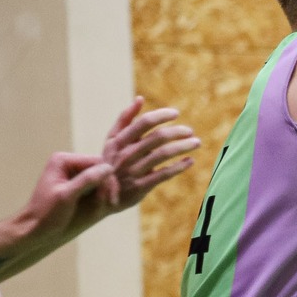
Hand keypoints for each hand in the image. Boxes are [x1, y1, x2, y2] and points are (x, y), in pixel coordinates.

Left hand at [18, 152, 117, 242]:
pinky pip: (94, 185)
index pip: (96, 162)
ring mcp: (71, 173)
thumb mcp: (67, 196)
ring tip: (106, 206)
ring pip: (99, 178)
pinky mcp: (75, 184)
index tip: (110, 198)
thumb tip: (108, 168)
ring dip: (105, 192)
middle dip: (106, 186)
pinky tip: (100, 205)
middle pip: (99, 169)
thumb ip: (87, 180)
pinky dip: (100, 195)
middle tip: (111, 203)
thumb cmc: (47, 214)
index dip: (107, 178)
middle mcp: (68, 163)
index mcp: (63, 161)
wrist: (35, 230)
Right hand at [83, 96, 200, 222]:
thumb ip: (125, 120)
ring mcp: (132, 171)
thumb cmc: (111, 162)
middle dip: (177, 132)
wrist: (99, 197)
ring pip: (162, 155)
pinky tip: (190, 161)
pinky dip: (179, 166)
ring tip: (196, 142)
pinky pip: (163, 174)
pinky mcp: (139, 187)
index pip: (143, 123)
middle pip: (157, 138)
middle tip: (190, 131)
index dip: (161, 116)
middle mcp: (125, 155)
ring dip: (183, 147)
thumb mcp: (112, 141)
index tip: (176, 113)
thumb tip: (140, 99)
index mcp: (119, 141)